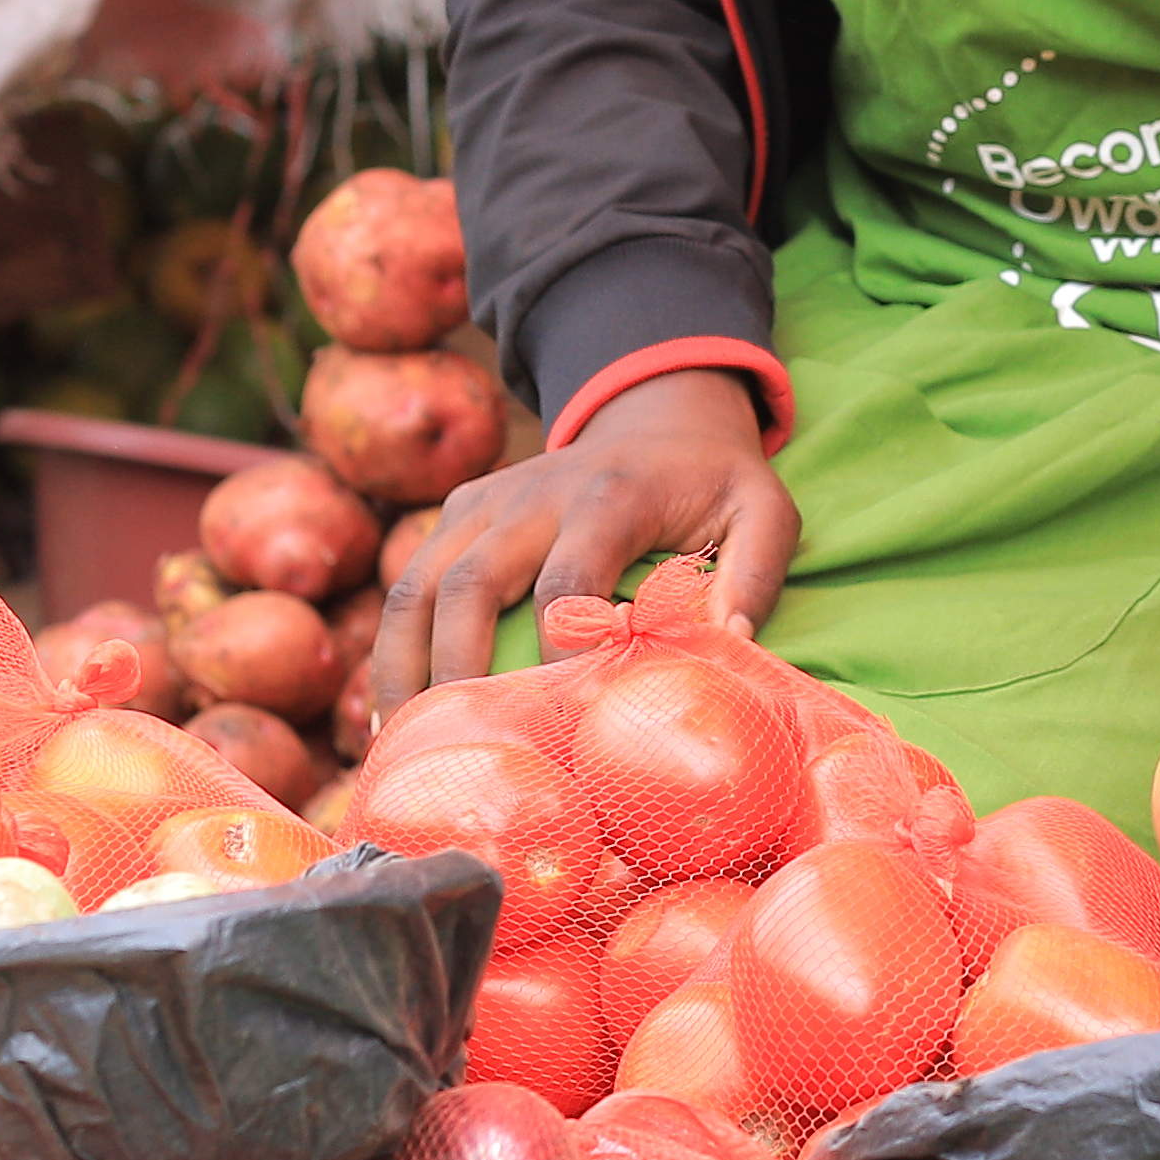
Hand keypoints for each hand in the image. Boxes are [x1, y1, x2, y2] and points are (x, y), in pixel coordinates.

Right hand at [370, 369, 793, 710]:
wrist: (659, 414)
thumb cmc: (714, 485)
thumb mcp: (764, 511)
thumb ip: (756, 574)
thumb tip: (726, 645)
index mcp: (607, 496)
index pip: (565, 582)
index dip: (557, 653)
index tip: (562, 720)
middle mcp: (531, 495)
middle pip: (467, 584)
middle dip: (453, 670)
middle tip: (456, 745)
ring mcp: (485, 501)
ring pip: (415, 583)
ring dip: (400, 665)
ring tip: (403, 740)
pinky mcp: (460, 509)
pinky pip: (409, 580)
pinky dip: (396, 646)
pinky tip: (397, 710)